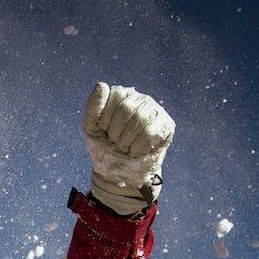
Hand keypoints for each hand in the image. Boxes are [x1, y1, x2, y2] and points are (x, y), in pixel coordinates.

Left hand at [83, 82, 174, 215]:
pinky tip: (138, 150)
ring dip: (128, 142)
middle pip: (127, 109)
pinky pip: (152, 133)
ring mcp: (155, 110)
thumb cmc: (104, 147)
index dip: (106, 120)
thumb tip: (101, 85)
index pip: (114, 97)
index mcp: (120, 95)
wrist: (120, 173)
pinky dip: (139, 148)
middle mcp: (139, 98)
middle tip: (116, 143)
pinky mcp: (167, 125)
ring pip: (141, 120)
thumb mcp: (91, 129)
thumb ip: (92, 108)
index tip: (104, 131)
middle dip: (116, 133)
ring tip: (126, 147)